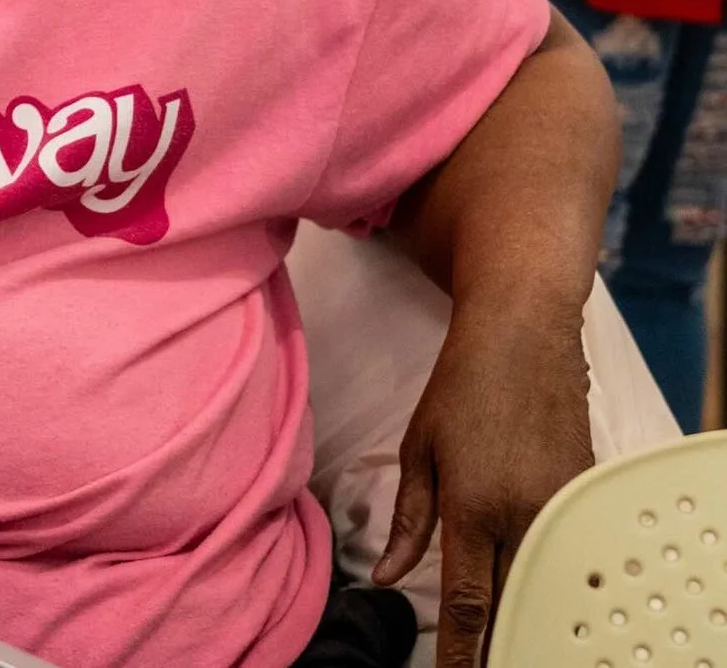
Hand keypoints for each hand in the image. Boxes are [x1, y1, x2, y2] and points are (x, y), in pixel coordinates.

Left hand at [373, 305, 592, 667]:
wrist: (524, 337)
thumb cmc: (461, 388)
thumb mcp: (419, 448)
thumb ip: (407, 519)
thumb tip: (388, 576)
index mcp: (473, 506)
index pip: (468, 599)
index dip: (461, 649)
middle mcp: (524, 514)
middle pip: (513, 602)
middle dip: (497, 644)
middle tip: (479, 664)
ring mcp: (561, 507)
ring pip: (544, 582)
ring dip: (525, 613)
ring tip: (503, 641)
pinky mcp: (584, 495)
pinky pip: (566, 551)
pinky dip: (550, 577)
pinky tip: (535, 591)